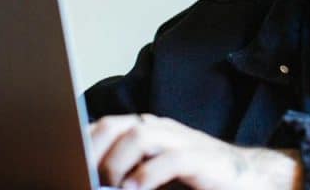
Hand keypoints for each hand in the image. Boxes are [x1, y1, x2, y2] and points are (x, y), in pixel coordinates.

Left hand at [88, 113, 302, 189]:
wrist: (243, 176)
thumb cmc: (193, 175)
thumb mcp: (151, 171)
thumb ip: (124, 171)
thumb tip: (89, 179)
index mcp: (144, 128)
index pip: (102, 126)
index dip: (81, 145)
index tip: (66, 165)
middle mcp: (158, 128)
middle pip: (114, 126)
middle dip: (93, 152)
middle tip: (85, 176)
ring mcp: (179, 140)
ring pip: (138, 135)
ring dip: (116, 163)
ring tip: (111, 186)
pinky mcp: (199, 158)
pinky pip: (169, 160)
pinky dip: (146, 176)